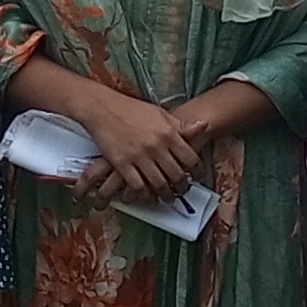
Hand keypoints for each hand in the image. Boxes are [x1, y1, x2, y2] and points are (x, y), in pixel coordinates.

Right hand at [75, 89, 203, 204]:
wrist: (103, 107)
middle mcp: (157, 146)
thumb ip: (180, 125)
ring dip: (166, 195)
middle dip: (183, 187)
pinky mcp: (122, 164)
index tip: (198, 177)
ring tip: (169, 198)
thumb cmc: (133, 109)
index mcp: (169, 133)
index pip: (191, 158)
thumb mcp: (160, 113)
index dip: (198, 172)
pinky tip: (148, 197)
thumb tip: (204, 125)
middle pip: (176, 175)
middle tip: (183, 191)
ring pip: (159, 184)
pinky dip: (145, 195)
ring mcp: (139, 156)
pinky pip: (137, 186)